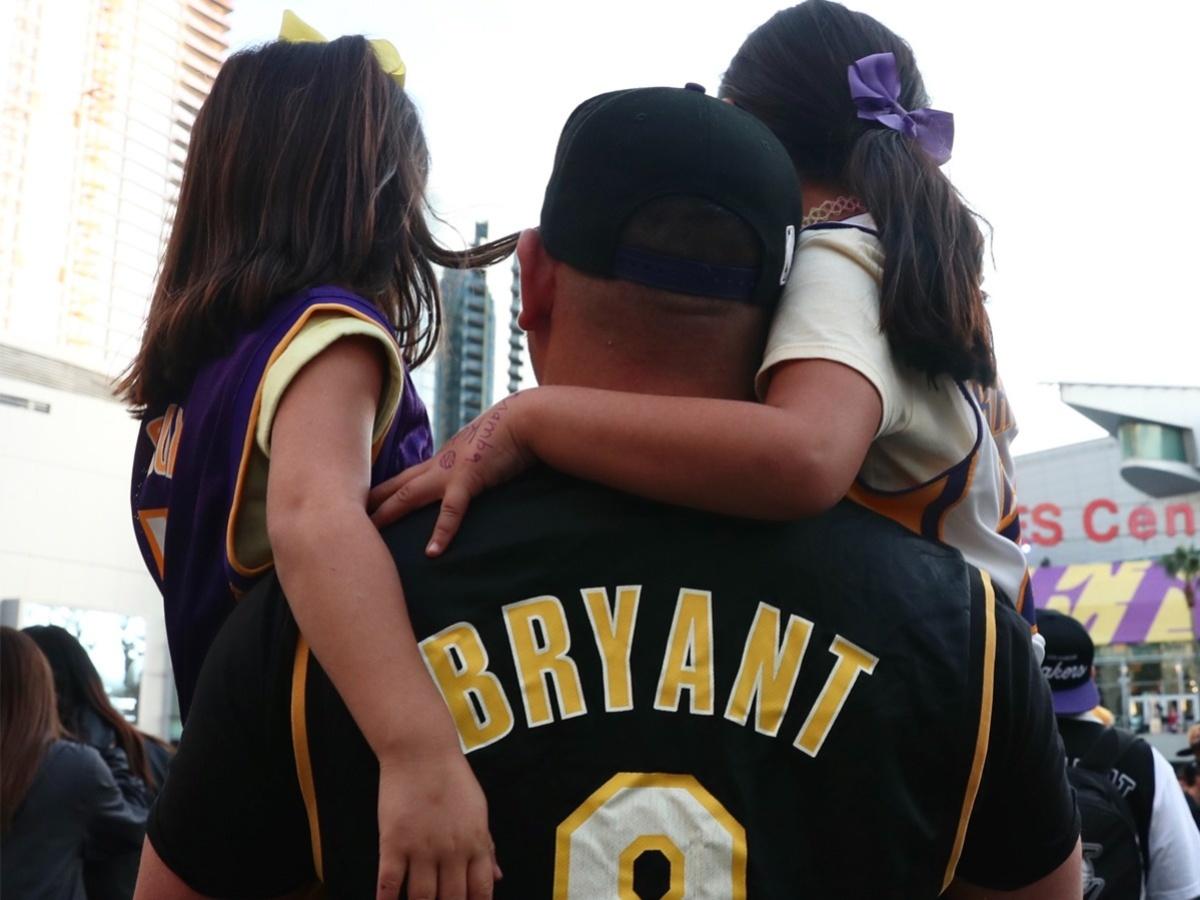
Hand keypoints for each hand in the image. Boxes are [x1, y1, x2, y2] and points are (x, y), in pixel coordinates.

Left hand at [369, 395, 534, 554]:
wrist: (523, 420)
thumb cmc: (506, 437)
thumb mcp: (478, 455)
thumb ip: (466, 470)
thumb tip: (463, 482)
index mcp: (439, 463)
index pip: (401, 479)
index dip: (378, 492)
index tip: (356, 506)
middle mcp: (437, 466)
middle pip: (394, 486)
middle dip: (368, 503)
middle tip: (340, 518)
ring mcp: (449, 472)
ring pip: (408, 495)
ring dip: (387, 513)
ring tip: (368, 534)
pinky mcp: (469, 479)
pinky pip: (452, 510)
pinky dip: (441, 531)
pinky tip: (432, 552)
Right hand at [375, 749, 500, 899]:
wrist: (421, 752)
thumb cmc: (453, 779)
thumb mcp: (478, 811)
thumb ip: (487, 847)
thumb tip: (498, 877)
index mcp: (475, 843)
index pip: (481, 891)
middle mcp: (451, 851)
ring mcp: (421, 849)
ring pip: (421, 898)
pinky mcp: (393, 843)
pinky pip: (389, 882)